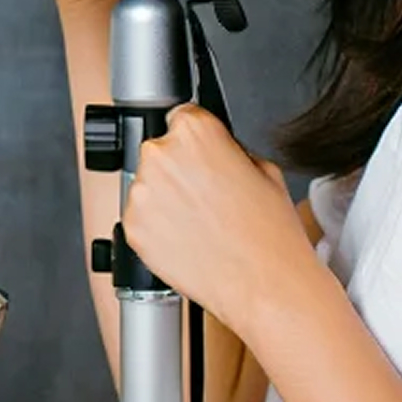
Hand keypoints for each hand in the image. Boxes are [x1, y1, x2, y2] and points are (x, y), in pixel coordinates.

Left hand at [121, 103, 319, 335]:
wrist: (264, 284)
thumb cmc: (270, 233)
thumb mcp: (264, 168)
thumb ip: (228, 148)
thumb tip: (216, 149)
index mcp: (195, 130)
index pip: (182, 117)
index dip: (197, 142)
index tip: (203, 159)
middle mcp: (161, 154)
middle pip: (161, 151)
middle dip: (179, 170)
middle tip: (205, 198)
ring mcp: (142, 191)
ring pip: (148, 186)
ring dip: (165, 200)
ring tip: (199, 223)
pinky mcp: (131, 226)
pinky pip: (139, 219)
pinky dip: (156, 228)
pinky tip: (186, 240)